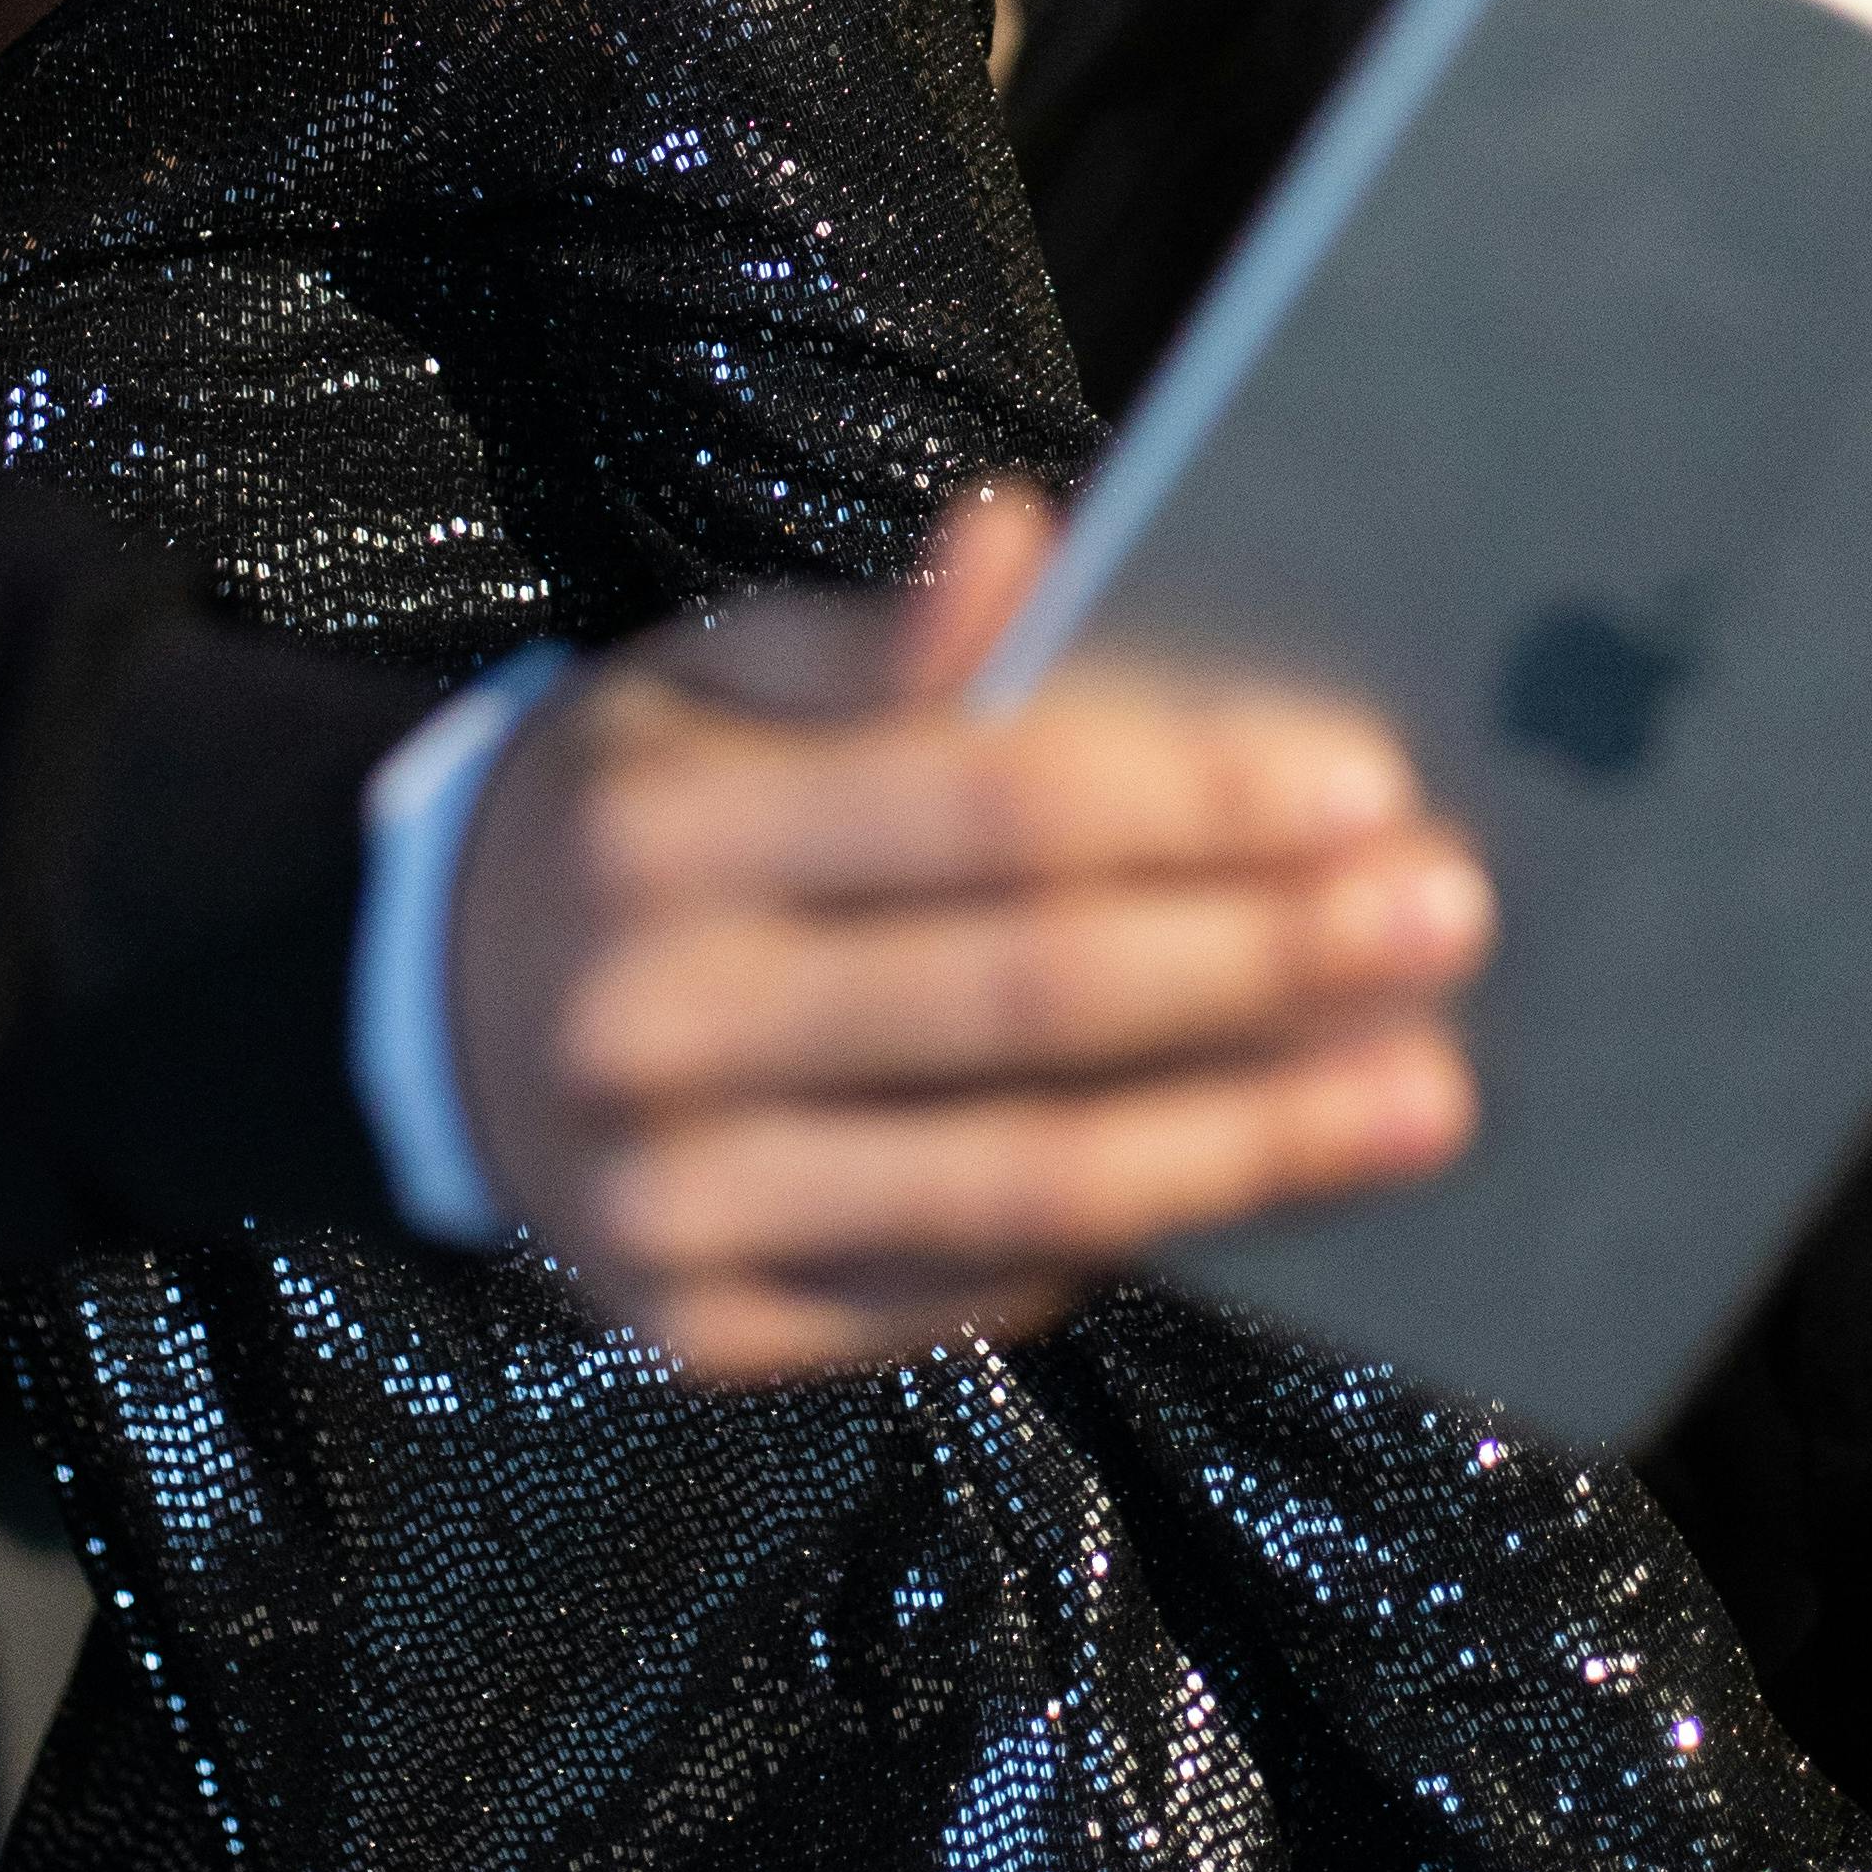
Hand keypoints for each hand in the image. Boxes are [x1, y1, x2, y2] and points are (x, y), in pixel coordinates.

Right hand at [452, 483, 1488, 1369]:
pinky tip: (1248, 1183)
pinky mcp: (698, 1331)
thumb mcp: (715, 671)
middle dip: (1265, 963)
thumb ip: (883, 640)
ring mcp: (672, 1205)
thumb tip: (1024, 540)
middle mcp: (656, 1024)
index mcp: (667, 826)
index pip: (985, 805)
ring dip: (1248, 1139)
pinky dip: (1118, 1236)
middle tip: (1445, 926)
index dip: (1190, 796)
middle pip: (1028, 1001)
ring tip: (1422, 1096)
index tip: (1366, 785)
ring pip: (1020, 1180)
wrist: (426, 1002)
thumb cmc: (642, 805)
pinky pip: (958, 1292)